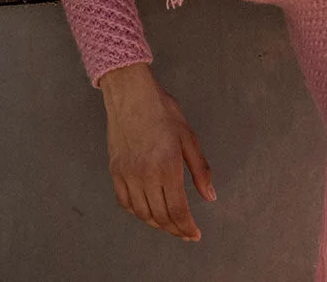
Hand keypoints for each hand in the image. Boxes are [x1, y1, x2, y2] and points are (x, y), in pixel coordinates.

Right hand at [99, 62, 215, 242]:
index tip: (194, 234)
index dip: (187, 228)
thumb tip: (210, 196)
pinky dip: (137, 212)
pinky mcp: (115, 170)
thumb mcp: (188, 136)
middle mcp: (145, 175)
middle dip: (175, 229)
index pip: (178, 211)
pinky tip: (146, 210)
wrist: (129, 92)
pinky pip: (125, 202)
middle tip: (185, 232)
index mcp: (167, 167)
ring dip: (157, 223)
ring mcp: (127, 173)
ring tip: (168, 223)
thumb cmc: (161, 110)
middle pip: (161, 216)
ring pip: (142, 213)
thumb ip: (200, 170)